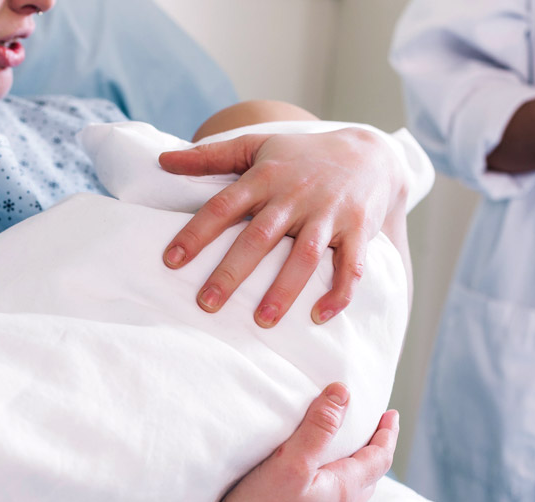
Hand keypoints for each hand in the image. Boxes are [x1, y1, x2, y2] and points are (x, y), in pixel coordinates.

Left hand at [159, 130, 405, 326]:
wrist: (371, 153)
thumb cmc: (302, 156)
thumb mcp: (256, 146)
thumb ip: (210, 156)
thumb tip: (162, 160)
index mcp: (265, 177)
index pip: (224, 206)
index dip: (197, 233)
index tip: (171, 261)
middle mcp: (295, 196)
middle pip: (259, 237)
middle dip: (232, 272)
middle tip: (206, 304)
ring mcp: (329, 214)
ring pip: (304, 256)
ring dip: (284, 290)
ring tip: (261, 321)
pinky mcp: (359, 231)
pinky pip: (351, 266)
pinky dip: (339, 292)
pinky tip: (318, 316)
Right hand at [203, 383, 397, 501]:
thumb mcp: (291, 460)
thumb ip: (318, 427)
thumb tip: (343, 393)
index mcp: (343, 489)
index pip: (378, 458)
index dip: (387, 434)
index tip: (392, 415)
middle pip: (370, 478)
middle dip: (376, 453)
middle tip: (376, 433)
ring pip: (351, 498)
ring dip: (358, 475)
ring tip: (350, 460)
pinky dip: (336, 493)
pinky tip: (319, 494)